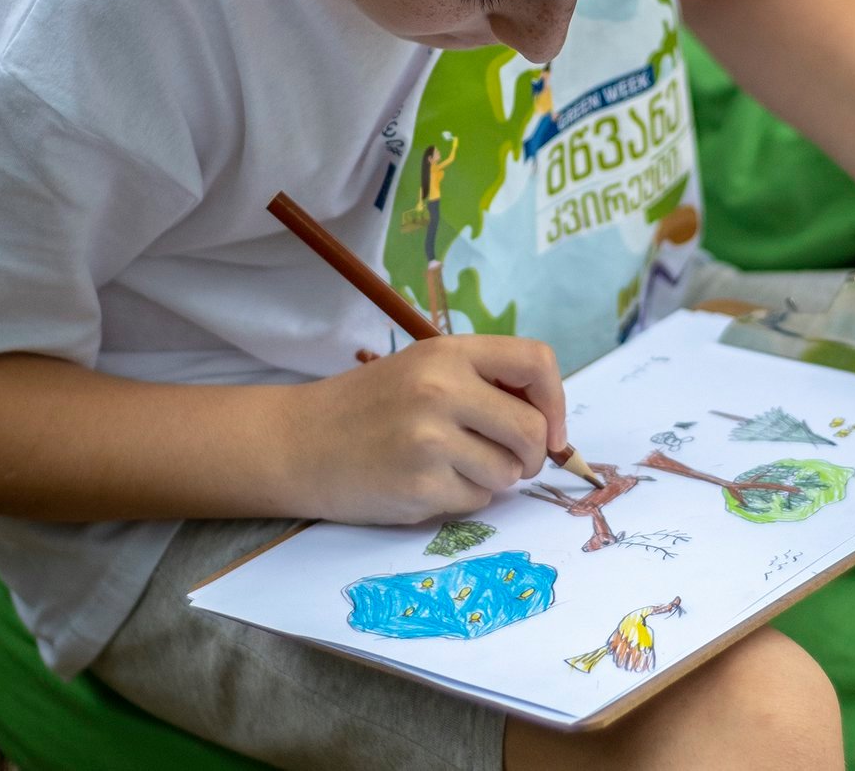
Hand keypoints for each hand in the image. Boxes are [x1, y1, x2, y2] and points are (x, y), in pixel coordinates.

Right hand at [281, 336, 566, 524]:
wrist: (298, 443)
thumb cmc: (369, 406)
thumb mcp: (424, 369)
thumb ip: (483, 383)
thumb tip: (552, 421)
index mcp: (447, 353)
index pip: (535, 361)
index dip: (556, 399)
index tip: (551, 428)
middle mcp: (441, 390)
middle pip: (532, 430)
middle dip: (532, 455)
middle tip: (511, 460)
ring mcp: (429, 441)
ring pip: (509, 473)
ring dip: (493, 478)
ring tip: (452, 465)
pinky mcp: (420, 487)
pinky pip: (478, 502)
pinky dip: (463, 498)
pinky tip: (427, 482)